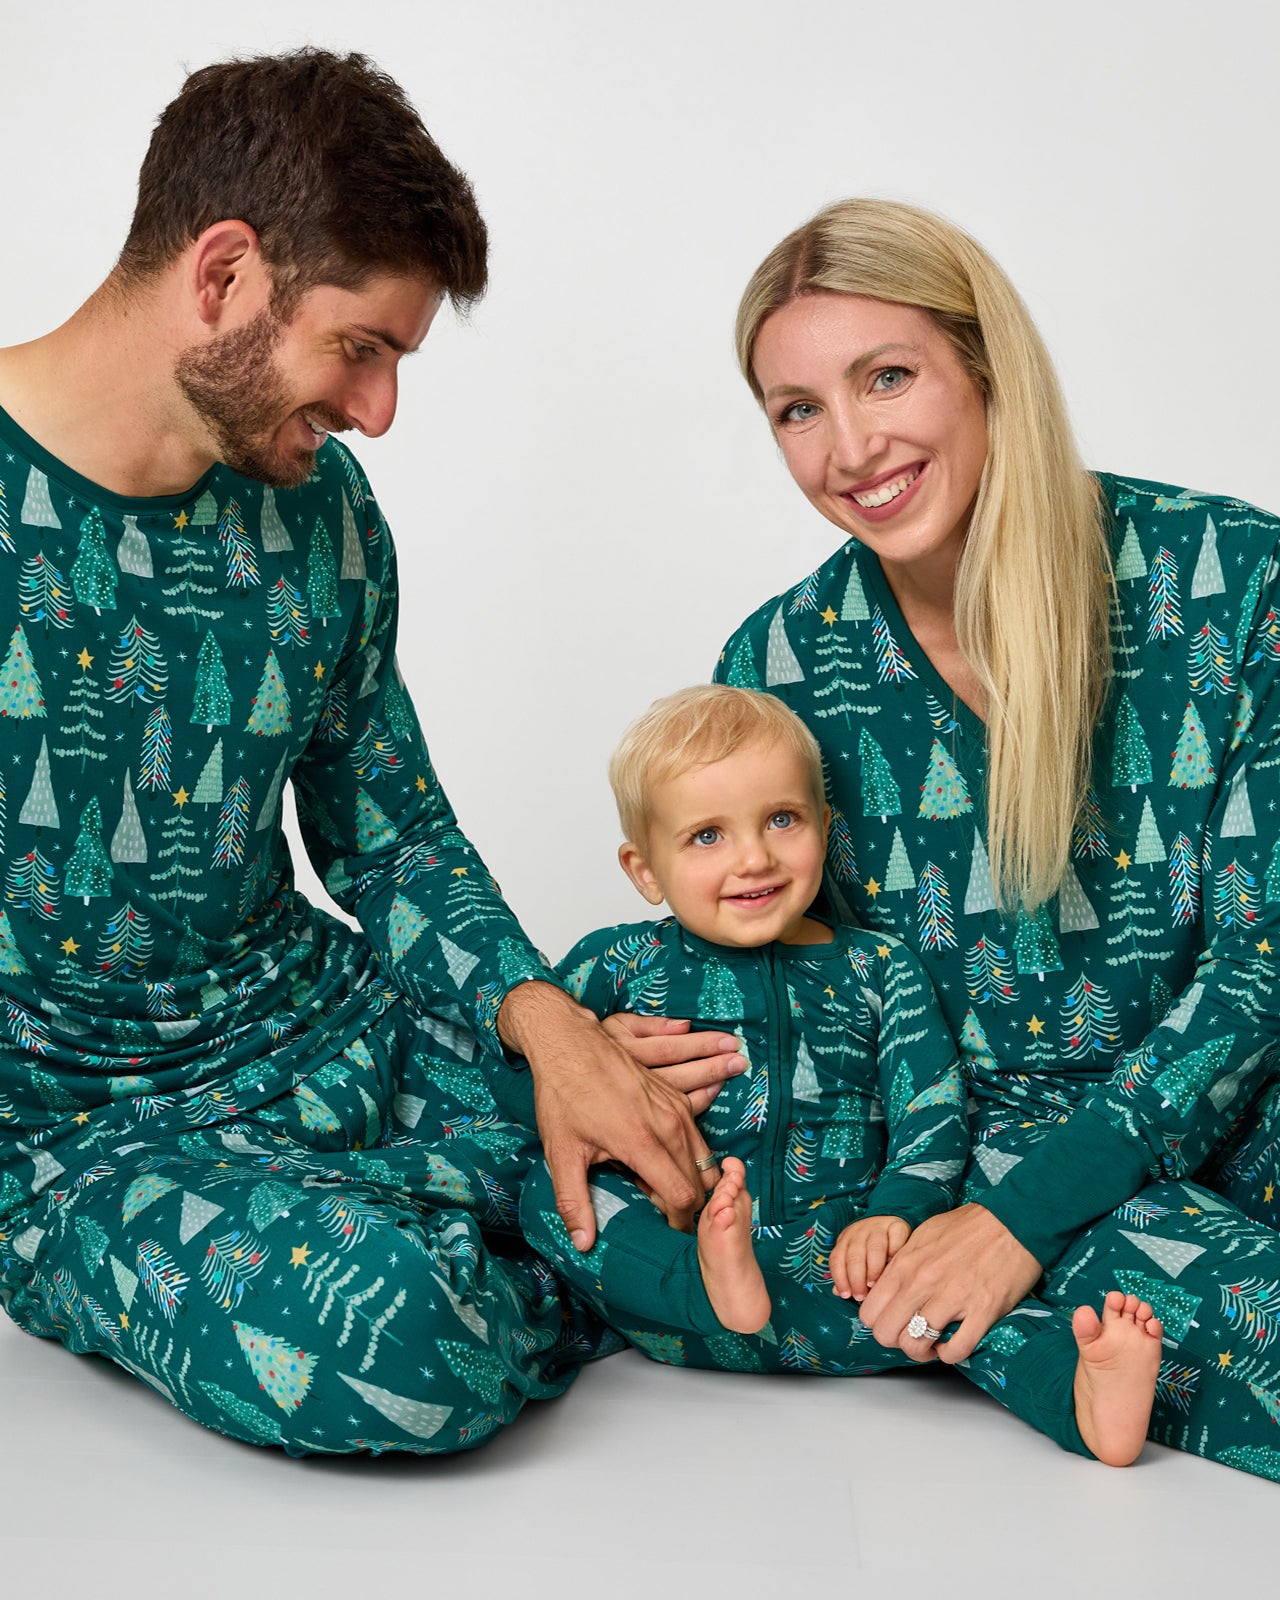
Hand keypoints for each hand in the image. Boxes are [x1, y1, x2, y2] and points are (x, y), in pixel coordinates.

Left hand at [498, 983, 721, 1250]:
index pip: (682, 1197)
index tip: (664, 1232)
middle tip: (660, 1215)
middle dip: (687, 1206)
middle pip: (700, 1181)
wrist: (571, 1043)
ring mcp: (675, 1107)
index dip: (678, 1223)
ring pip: (704, 1158)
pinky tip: (662, 1163)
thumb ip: (574, 1202)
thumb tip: (584, 1245)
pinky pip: (697, 1135)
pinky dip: (690, 1157)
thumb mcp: (562, 1152)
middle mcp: (668, 1124)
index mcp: (642, 1141)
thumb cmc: (563, 1096)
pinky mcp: (675, 1096)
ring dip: (691, 1180)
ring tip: (659, 1190)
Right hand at [602, 1012, 746, 1115]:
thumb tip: (684, 1025)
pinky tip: (711, 1093)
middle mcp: (632, 1080)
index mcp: (628, 1052)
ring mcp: (633, 1104)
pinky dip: (693, 1104)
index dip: (704, 1046)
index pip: (673, 1050)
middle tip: (740, 1059)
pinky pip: (668, 1114)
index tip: (730, 1042)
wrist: (562, 1064)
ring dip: (707, 1081)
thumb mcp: (618, 1025)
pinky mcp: (632, 1119)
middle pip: (680, 1073)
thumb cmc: (595, 1045)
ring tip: (731, 1071)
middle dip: (713, 1065)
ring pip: (677, 1095)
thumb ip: (650, 1026)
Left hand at [829, 1215, 910, 1302]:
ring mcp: (878, 1227)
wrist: (889, 1223)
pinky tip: (895, 1265)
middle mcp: (859, 1232)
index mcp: (845, 1240)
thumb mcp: (855, 1259)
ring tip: (874, 1284)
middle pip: (855, 1256)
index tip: (846, 1295)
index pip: (837, 1259)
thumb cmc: (870, 1249)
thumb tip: (838, 1292)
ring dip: (873, 1269)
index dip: (840, 1278)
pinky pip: (895, 1238)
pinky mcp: (897, 1226)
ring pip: (874, 1248)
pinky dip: (894, 1252)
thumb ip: (847, 1276)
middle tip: (861, 1295)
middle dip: (856, 1278)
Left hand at [857, 1203, 1040, 1363]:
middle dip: (896, 1341)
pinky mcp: (983, 1310)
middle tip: (912, 1336)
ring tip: (933, 1343)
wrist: (1012, 1221)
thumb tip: (888, 1284)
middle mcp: (923, 1281)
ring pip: (916, 1346)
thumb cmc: (969, 1225)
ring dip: (923, 1351)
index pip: (869, 1312)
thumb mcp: (923, 1235)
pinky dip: (951, 1355)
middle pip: (886, 1334)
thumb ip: (903, 1261)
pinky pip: (957, 1350)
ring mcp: (953, 1297)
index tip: (893, 1322)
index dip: (879, 1324)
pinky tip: (953, 1344)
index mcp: (906, 1263)